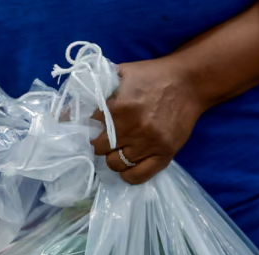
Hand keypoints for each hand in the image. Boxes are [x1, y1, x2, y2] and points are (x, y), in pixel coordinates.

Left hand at [92, 57, 207, 184]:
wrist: (191, 82)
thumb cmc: (154, 75)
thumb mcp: (123, 73)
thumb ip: (97, 87)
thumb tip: (67, 108)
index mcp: (120, 107)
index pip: (90, 125)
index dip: (86, 126)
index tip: (88, 127)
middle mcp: (133, 128)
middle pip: (99, 148)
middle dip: (98, 142)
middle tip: (104, 138)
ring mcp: (149, 144)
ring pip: (115, 164)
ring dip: (112, 158)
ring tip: (117, 150)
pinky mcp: (164, 154)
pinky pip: (138, 176)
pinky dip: (128, 175)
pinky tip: (127, 166)